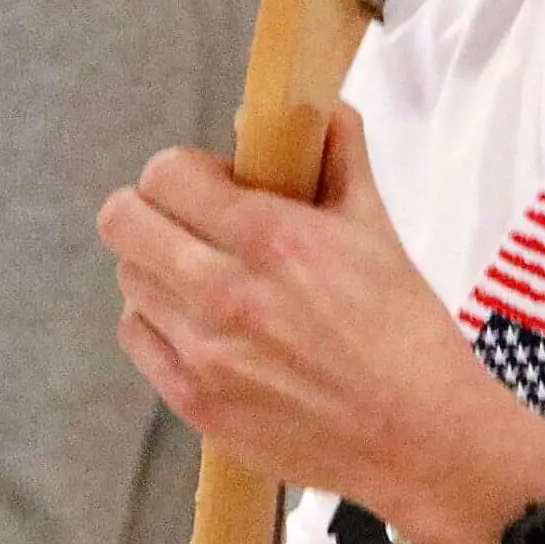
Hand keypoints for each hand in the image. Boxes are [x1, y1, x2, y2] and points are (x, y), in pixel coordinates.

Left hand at [98, 103, 544, 543]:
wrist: (421, 436)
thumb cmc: (405, 329)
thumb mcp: (377, 226)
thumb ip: (337, 155)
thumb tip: (310, 107)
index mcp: (271, 239)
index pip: (165, 174)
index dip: (184, 171)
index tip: (214, 184)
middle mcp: (224, 293)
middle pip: (123, 222)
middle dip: (154, 210)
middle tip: (193, 224)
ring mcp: (203, 353)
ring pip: (128, 279)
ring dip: (159, 268)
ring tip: (207, 279)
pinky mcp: (195, 403)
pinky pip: (137, 338)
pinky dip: (159, 322)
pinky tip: (202, 325)